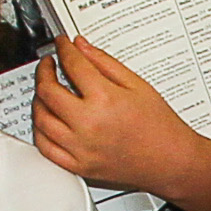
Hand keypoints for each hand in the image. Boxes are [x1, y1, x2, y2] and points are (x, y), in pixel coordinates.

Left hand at [26, 34, 210, 194]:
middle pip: (48, 91)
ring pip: (40, 119)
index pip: (72, 64)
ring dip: (38, 99)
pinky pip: (45, 147)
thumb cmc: (161, 127)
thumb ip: (104, 63)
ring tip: (46, 91)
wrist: (172, 162)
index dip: (63, 48)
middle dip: (44, 71)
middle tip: (49, 65)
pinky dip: (39, 130)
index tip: (62, 44)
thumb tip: (81, 47)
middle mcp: (89, 125)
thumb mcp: (137, 85)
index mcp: (105, 100)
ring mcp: (81, 148)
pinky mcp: (79, 166)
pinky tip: (46, 120)